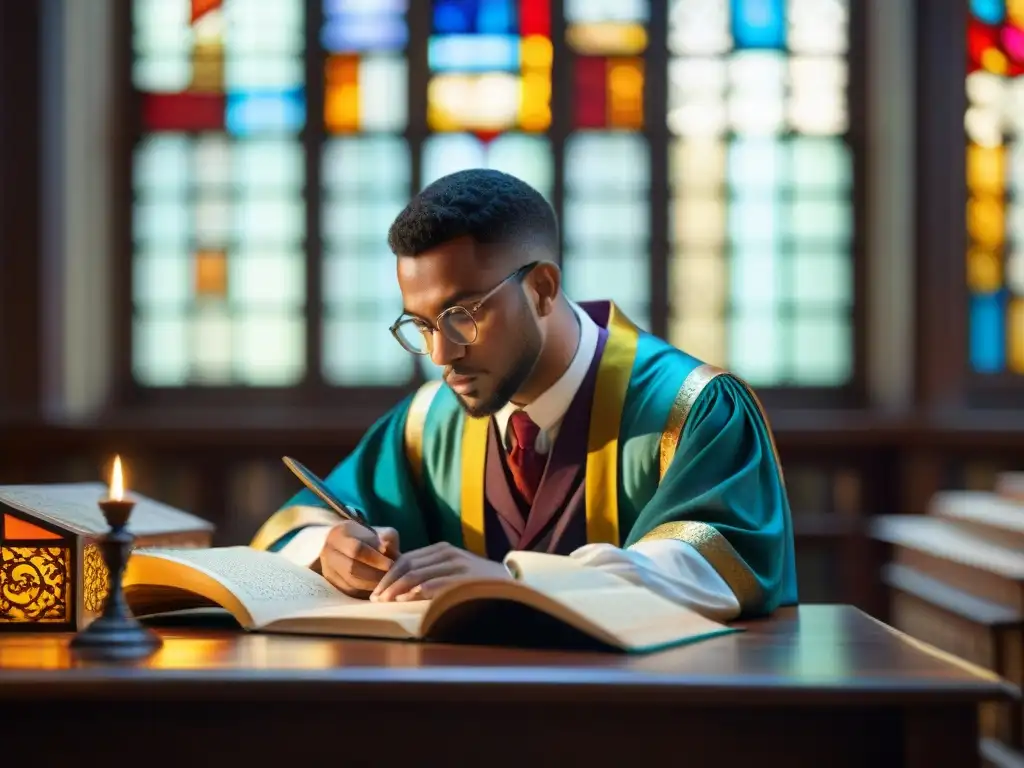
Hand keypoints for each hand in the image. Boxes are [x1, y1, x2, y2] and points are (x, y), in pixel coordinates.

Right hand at [318, 521, 399, 597]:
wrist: (349, 544)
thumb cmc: (369, 538)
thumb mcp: (379, 532)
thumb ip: (387, 538)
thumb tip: (387, 548)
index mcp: (338, 534)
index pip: (356, 549)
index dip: (375, 558)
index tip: (391, 564)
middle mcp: (327, 552)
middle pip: (351, 568)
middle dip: (374, 574)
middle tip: (391, 577)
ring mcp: (327, 569)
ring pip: (349, 582)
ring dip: (371, 585)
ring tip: (387, 584)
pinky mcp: (332, 583)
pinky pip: (349, 591)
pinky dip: (365, 591)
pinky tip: (378, 588)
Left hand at [370, 542, 510, 602]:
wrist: (510, 583)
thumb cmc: (475, 581)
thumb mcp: (450, 570)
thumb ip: (429, 572)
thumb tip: (398, 587)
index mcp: (441, 549)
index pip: (406, 559)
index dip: (388, 575)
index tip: (375, 592)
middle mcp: (447, 553)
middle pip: (408, 564)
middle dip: (388, 582)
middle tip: (375, 599)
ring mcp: (457, 565)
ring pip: (418, 573)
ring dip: (397, 588)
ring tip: (385, 601)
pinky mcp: (465, 578)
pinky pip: (436, 583)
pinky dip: (418, 591)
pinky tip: (406, 599)